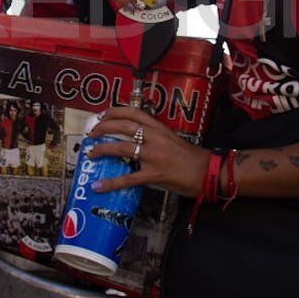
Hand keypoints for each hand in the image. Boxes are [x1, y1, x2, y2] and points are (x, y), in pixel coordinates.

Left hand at [85, 107, 209, 196]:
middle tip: (91, 132)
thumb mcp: (172, 139)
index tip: (102, 115)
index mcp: (160, 128)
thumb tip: (136, 139)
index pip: (134, 112)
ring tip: (90, 153)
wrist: (209, 172)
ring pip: (121, 148)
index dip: (115, 111)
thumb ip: (155, 137)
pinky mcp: (153, 175)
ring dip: (102, 150)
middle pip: (123, 126)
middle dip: (103, 127)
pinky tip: (98, 186)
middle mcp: (155, 138)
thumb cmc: (192, 157)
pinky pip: (128, 178)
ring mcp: (153, 156)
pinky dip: (111, 183)